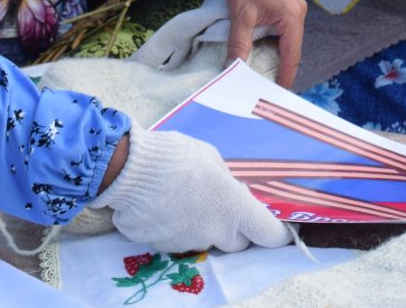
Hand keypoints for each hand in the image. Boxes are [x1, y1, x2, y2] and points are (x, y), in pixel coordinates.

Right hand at [95, 128, 289, 252]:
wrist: (129, 170)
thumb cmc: (176, 156)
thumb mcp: (212, 159)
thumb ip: (227, 182)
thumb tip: (232, 192)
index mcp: (234, 209)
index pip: (269, 235)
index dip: (275, 233)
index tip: (277, 229)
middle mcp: (216, 233)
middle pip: (237, 243)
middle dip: (235, 229)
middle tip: (222, 207)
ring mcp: (189, 243)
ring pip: (206, 241)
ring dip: (203, 227)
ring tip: (184, 199)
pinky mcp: (164, 248)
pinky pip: (179, 241)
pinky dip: (177, 229)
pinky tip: (164, 207)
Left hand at [215, 0, 305, 85]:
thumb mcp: (241, 16)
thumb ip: (239, 45)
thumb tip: (232, 71)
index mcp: (293, 17)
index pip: (292, 57)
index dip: (284, 77)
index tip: (275, 96)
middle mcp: (298, 12)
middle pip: (291, 49)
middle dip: (277, 66)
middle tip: (262, 85)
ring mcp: (293, 6)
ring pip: (286, 39)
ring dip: (273, 53)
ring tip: (258, 69)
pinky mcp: (285, 2)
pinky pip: (282, 29)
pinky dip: (271, 40)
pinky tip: (258, 47)